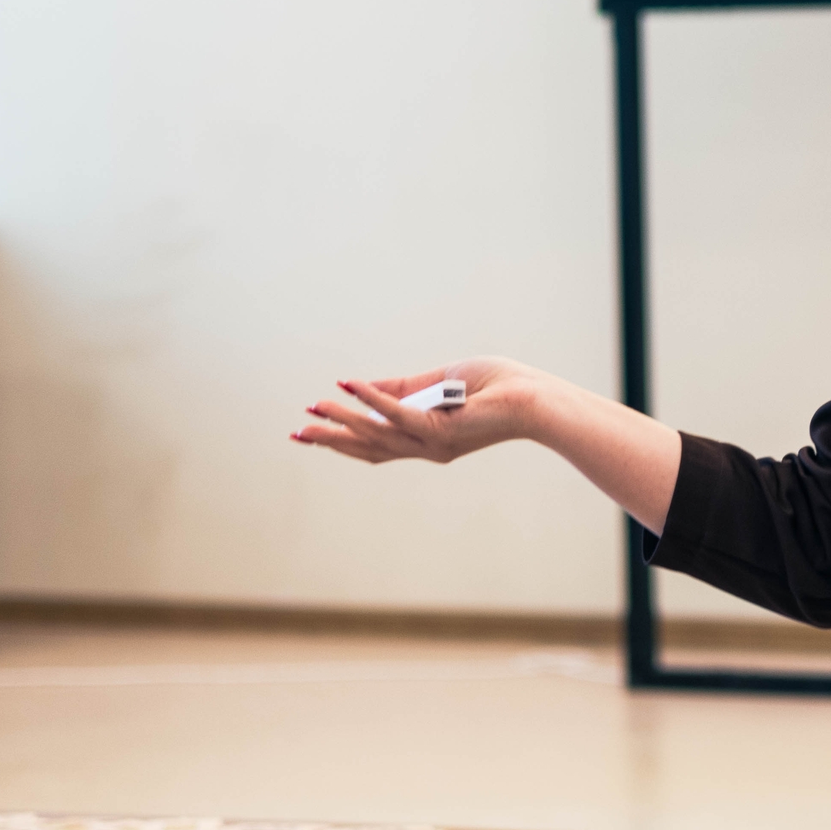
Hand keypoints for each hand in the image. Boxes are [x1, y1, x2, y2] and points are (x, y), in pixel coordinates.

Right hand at [291, 356, 566, 465]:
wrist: (535, 397)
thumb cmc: (499, 387)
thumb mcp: (442, 381)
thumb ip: (404, 387)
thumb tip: (364, 386)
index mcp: (427, 439)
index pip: (376, 443)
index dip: (343, 436)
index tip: (311, 426)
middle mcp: (426, 448)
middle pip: (367, 448)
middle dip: (331, 440)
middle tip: (296, 432)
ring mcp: (432, 442)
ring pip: (375, 434)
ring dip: (341, 419)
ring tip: (313, 407)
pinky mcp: (439, 428)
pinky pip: (397, 412)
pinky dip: (370, 398)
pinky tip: (347, 385)